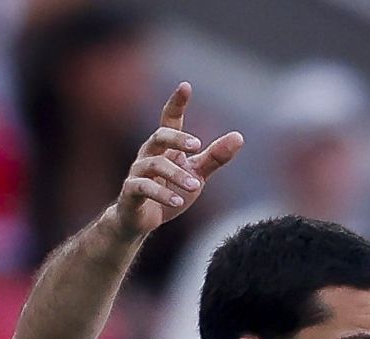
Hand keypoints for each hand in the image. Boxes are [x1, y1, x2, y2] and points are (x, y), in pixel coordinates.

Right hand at [112, 83, 243, 239]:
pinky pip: (143, 188)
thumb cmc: (169, 191)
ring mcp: (138, 172)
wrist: (141, 221)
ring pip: (155, 165)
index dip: (176, 102)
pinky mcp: (130, 192)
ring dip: (176, 175)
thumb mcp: (196, 173)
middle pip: (159, 136)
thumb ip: (215, 157)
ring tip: (195, 187)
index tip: (185, 86)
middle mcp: (149, 154)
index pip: (169, 119)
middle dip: (177, 138)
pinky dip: (161, 194)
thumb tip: (239, 136)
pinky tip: (178, 202)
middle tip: (198, 145)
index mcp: (165, 147)